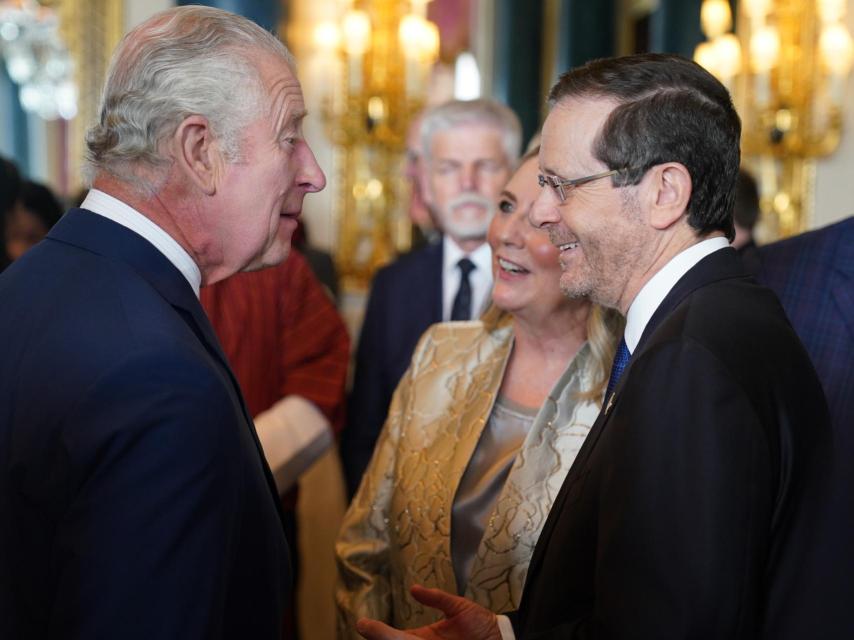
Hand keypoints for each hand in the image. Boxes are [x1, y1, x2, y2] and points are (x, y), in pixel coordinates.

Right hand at [356, 584, 502, 639]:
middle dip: (380, 637)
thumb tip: (413, 589)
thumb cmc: (481, 626)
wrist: (501, 639)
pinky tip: (397, 638)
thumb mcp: (458, 607)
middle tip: (363, 627)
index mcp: (424, 638)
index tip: (363, 624)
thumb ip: (436, 598)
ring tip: (378, 633)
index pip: (397, 636)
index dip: (380, 632)